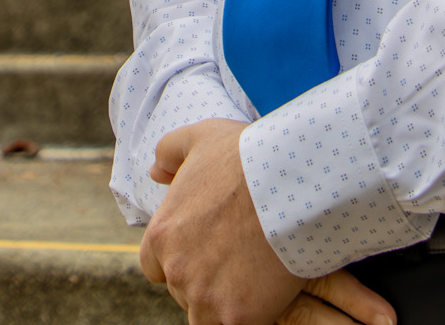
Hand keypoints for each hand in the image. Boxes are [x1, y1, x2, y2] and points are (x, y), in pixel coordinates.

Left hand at [141, 118, 394, 324]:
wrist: (290, 182)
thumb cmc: (246, 157)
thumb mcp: (201, 138)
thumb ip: (170, 151)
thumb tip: (154, 171)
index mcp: (161, 235)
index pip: (154, 266)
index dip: (178, 258)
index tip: (203, 249)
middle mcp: (176, 272)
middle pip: (183, 291)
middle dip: (204, 279)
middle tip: (235, 257)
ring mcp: (206, 297)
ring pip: (207, 314)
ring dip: (223, 302)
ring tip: (251, 276)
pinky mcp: (238, 316)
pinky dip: (249, 314)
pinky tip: (267, 291)